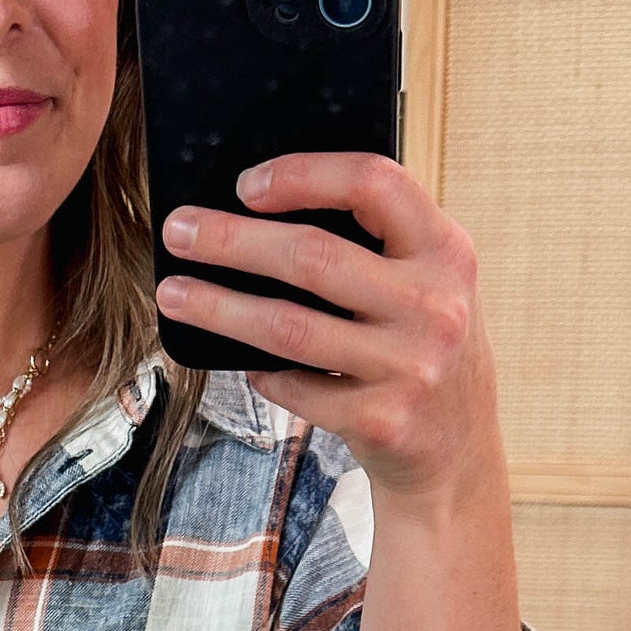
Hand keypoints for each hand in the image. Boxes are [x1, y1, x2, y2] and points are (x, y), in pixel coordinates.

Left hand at [155, 154, 500, 500]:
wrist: (458, 455)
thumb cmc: (423, 351)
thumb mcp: (427, 285)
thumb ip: (379, 246)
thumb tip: (263, 210)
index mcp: (445, 251)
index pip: (373, 183)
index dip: (302, 175)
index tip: (244, 185)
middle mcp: (434, 305)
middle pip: (312, 256)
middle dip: (231, 240)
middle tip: (178, 232)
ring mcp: (409, 367)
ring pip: (288, 326)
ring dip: (218, 307)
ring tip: (172, 294)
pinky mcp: (381, 420)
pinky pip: (295, 387)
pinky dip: (261, 374)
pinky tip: (246, 365)